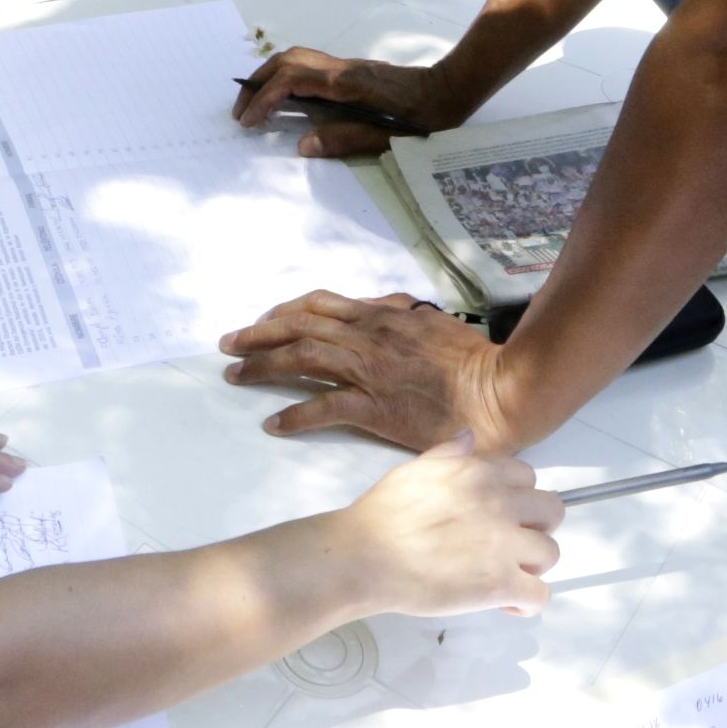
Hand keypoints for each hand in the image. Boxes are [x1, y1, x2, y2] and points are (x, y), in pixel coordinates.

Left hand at [222, 292, 520, 450]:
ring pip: (303, 359)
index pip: (318, 305)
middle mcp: (367, 338)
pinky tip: (274, 423)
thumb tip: (382, 304)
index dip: (282, 312)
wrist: (497, 391)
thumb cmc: (470, 360)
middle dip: (257, 334)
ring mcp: (369, 372)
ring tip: (235, 376)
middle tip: (228, 345)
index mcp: (379, 317)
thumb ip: (400, 311)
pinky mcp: (376, 408)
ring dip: (263, 367)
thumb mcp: (431, 321)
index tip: (260, 322)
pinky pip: (325, 407)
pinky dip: (295, 415)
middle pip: (299, 327)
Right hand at [233, 49, 460, 158]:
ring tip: (255, 103)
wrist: (449, 89)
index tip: (249, 121)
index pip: (291, 81)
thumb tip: (303, 146)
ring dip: (269, 75)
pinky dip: (285, 75)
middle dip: (257, 82)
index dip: (265, 99)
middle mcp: (340, 68)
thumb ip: (344, 140)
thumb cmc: (423, 117)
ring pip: (295, 57)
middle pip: (286, 60)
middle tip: (241, 111)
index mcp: (345, 84)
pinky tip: (284, 97)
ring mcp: (344, 66)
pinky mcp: (349, 70)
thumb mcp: (387, 137)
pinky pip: (307, 64)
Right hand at [325, 434, 561, 617]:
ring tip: (506, 576)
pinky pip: (539, 595)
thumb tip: (468, 438)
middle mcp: (500, 502)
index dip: (517, 497)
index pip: (527, 476)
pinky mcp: (501, 584)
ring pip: (550, 553)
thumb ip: (448, 454)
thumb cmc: (382, 515)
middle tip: (511, 545)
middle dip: (536, 527)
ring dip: (531, 566)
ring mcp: (504, 544)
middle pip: (551, 510)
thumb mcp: (414, 471)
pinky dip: (527, 602)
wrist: (366, 556)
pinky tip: (506, 604)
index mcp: (480, 473)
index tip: (502, 514)